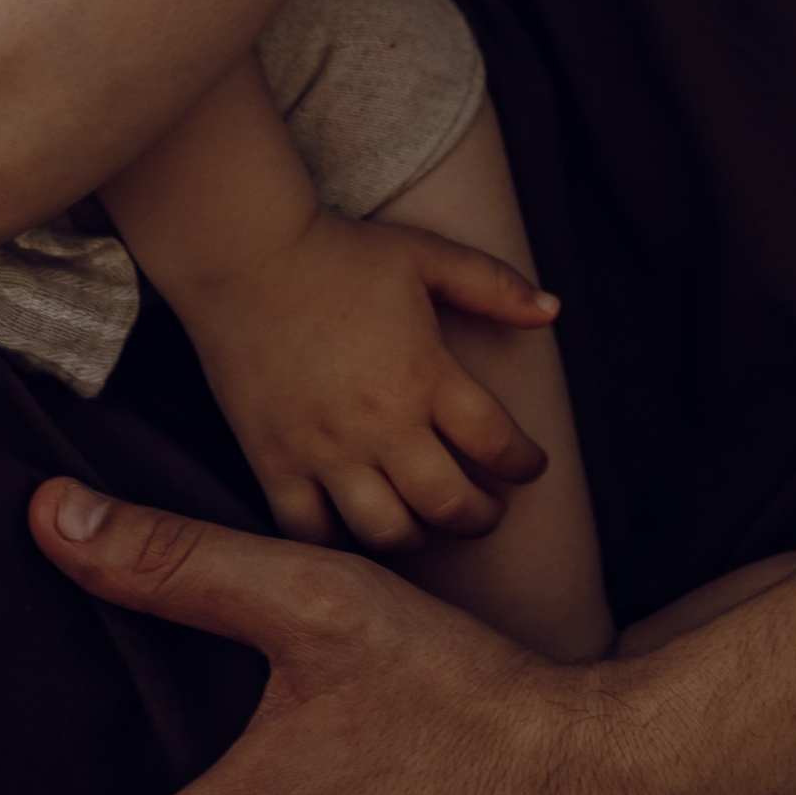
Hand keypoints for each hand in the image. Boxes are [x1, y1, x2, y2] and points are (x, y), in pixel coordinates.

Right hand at [176, 213, 554, 553]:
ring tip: (423, 522)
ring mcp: (324, 449)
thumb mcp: (424, 255)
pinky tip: (353, 526)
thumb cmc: (338, 252)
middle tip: (485, 510)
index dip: (524, 464)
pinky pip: (311, 532)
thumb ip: (492, 285)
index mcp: (424, 373)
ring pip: (387, 533)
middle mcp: (380, 422)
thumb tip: (552, 310)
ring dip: (417, 536)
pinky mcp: (274, 460)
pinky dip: (338, 542)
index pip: (497, 444)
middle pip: (450, 505)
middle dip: (481, 517)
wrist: (242, 254)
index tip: (529, 466)